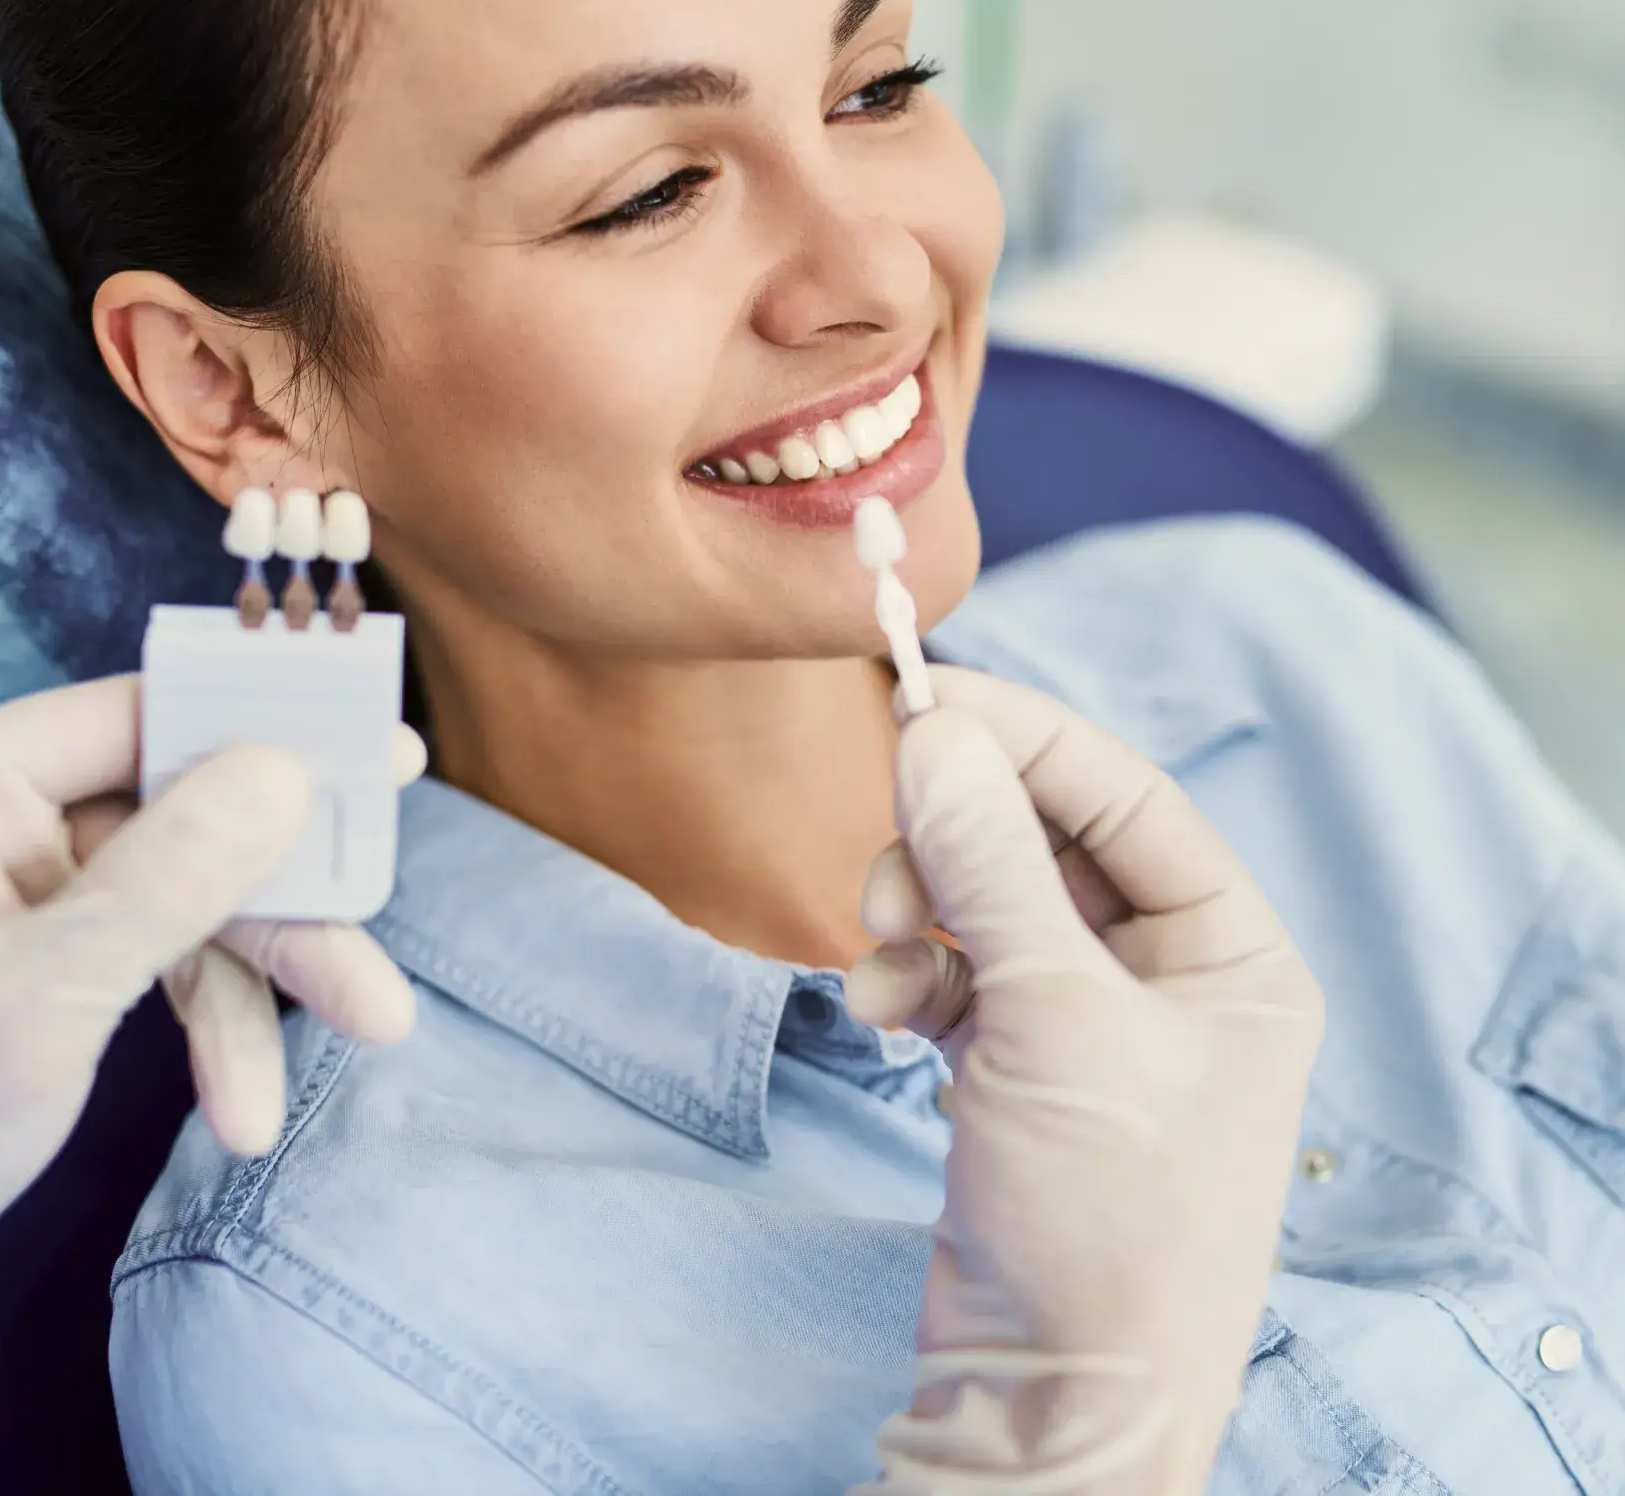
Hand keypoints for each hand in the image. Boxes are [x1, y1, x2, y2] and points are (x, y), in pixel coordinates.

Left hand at [0, 675, 424, 1274]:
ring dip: (273, 979)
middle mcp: (7, 819)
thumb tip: (286, 773)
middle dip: (292, 903)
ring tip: (367, 1032)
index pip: (146, 719)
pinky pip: (171, 959)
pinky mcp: (61, 956)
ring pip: (200, 896)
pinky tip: (246, 1110)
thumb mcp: (41, 1002)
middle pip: (196, 819)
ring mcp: (38, 891)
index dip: (273, 731)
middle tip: (388, 928)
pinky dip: (220, 1028)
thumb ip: (165, 879)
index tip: (387, 756)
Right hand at [845, 667, 1323, 1495]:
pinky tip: (882, 1012)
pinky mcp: (1020, 1068)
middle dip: (956, 838)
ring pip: (988, 903)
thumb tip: (934, 731)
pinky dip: (910, 976)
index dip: (1025, 741)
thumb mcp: (1054, 1020)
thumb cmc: (1108, 1219)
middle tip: (883, 854)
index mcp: (1231, 952)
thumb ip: (989, 864)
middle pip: (1047, 843)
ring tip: (876, 949)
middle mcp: (1170, 976)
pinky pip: (956, 974)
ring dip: (921, 907)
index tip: (923, 703)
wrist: (1056, 1403)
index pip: (1125, 797)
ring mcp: (1090, 1023)